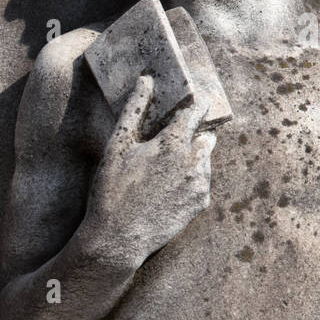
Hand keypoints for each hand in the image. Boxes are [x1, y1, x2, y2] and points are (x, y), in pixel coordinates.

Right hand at [84, 75, 214, 266]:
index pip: (197, 110)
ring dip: (191, 159)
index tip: (193, 101)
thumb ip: (134, 110)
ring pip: (205, 160)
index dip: (196, 103)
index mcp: (173, 143)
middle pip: (207, 135)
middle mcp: (193, 161)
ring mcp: (200, 184)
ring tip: (163, 171)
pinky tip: (166, 190)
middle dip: (194, 134)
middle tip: (172, 141)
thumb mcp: (117, 146)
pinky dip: (189, 181)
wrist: (118, 239)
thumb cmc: (112, 190)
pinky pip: (201, 183)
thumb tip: (146, 80)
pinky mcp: (201, 204)